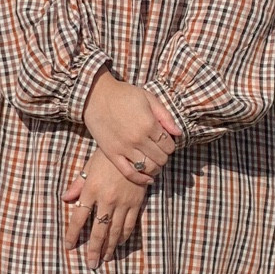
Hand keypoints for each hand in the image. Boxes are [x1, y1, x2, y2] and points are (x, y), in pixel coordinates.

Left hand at [64, 151, 146, 266]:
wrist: (135, 150)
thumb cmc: (108, 157)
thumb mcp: (89, 167)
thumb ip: (77, 185)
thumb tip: (65, 199)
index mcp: (91, 190)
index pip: (78, 217)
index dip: (73, 234)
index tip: (69, 246)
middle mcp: (106, 200)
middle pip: (98, 230)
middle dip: (93, 249)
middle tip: (90, 264)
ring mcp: (122, 203)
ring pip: (114, 231)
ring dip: (108, 247)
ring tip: (104, 259)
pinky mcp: (136, 203)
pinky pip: (129, 225)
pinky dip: (123, 237)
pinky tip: (118, 244)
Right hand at [82, 72, 178, 186]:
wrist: (95, 96)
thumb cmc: (124, 95)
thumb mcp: (148, 98)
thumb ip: (165, 116)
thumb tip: (178, 133)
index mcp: (149, 124)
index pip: (169, 145)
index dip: (171, 145)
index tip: (166, 142)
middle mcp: (138, 139)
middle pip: (161, 158)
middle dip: (164, 156)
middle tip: (160, 151)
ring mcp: (124, 148)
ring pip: (148, 167)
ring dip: (155, 168)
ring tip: (155, 163)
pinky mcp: (112, 154)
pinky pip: (129, 172)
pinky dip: (141, 179)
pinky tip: (148, 179)